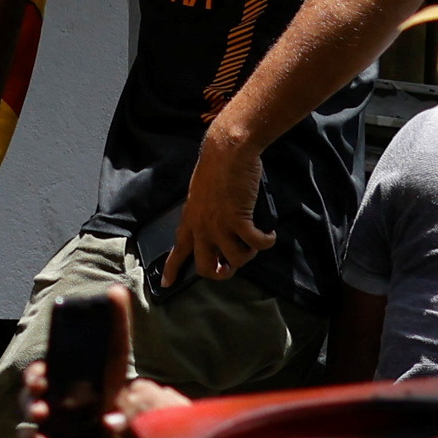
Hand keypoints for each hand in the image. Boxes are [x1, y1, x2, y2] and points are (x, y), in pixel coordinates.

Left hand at [166, 115, 274, 284]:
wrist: (227, 151)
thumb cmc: (216, 167)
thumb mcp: (201, 193)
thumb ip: (205, 212)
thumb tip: (216, 227)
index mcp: (190, 218)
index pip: (177, 249)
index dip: (172, 269)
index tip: (167, 285)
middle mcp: (201, 226)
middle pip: (206, 266)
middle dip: (221, 273)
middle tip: (231, 267)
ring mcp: (218, 225)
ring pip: (235, 260)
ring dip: (249, 254)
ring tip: (255, 240)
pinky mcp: (238, 220)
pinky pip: (255, 244)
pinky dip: (266, 242)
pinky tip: (269, 234)